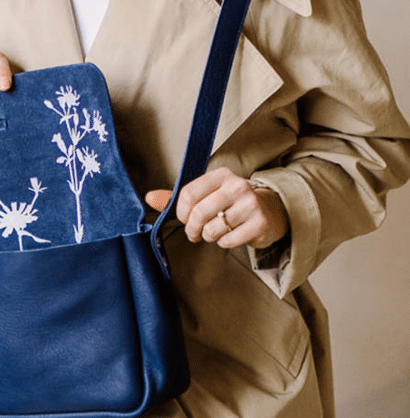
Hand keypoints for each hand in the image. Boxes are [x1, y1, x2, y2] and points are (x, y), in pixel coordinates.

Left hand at [145, 167, 288, 249]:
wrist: (269, 211)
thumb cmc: (230, 203)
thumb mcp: (207, 194)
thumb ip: (177, 198)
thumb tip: (149, 197)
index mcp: (221, 175)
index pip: (188, 193)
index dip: (181, 212)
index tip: (184, 219)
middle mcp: (237, 186)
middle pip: (199, 213)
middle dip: (191, 229)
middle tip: (194, 234)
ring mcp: (250, 204)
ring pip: (213, 229)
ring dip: (208, 236)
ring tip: (214, 232)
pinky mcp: (259, 223)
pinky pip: (228, 240)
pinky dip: (224, 243)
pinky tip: (230, 236)